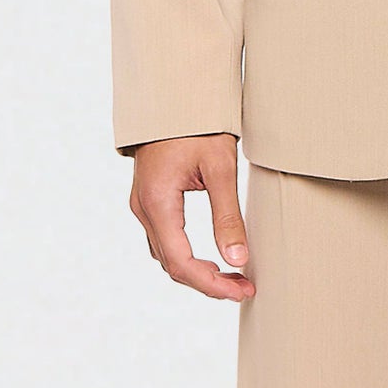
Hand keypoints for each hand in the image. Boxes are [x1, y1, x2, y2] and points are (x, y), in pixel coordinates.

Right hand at [128, 135, 253, 301]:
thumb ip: (228, 217)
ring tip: (233, 277)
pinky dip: (188, 256)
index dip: (213, 284)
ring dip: (198, 272)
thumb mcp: (221, 168)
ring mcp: (143, 205)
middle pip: (173, 265)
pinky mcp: (149, 200)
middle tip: (245, 288)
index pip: (182, 262)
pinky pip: (165, 241)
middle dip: (209, 283)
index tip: (242, 289)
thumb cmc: (198, 126)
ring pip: (167, 256)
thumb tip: (238, 260)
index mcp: (158, 203)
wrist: (174, 98)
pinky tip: (212, 258)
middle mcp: (144, 208)